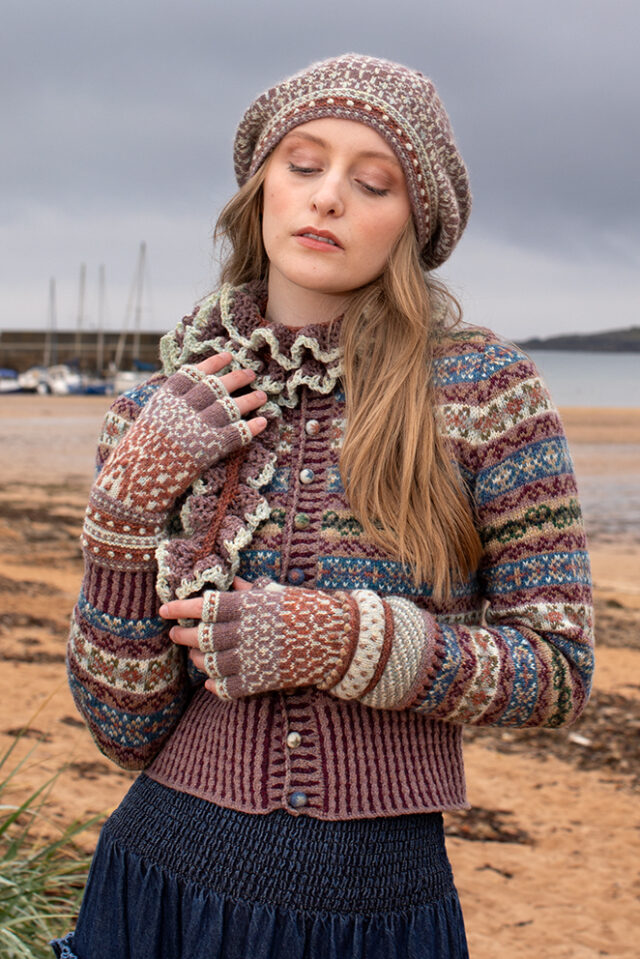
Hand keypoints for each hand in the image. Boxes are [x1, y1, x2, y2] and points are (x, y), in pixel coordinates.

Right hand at [95, 353, 267, 514]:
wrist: (134, 481)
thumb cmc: (137, 453)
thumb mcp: (148, 420)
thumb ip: (168, 405)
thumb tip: (189, 394)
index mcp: (165, 398)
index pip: (193, 373)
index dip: (212, 363)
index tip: (227, 356)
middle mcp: (182, 408)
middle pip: (215, 386)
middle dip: (236, 378)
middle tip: (251, 373)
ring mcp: (196, 427)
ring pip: (230, 407)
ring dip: (249, 400)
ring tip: (262, 395)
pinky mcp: (208, 448)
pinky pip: (236, 433)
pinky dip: (251, 427)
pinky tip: (263, 422)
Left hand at [160, 580, 357, 698]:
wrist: (338, 640)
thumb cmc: (309, 609)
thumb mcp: (278, 593)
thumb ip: (251, 591)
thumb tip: (233, 583)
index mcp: (249, 606)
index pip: (204, 606)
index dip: (180, 607)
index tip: (165, 609)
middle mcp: (245, 632)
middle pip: (202, 636)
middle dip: (183, 635)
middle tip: (175, 634)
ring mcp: (252, 658)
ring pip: (210, 663)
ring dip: (197, 660)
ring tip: (193, 655)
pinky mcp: (260, 681)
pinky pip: (227, 688)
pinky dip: (215, 686)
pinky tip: (210, 681)